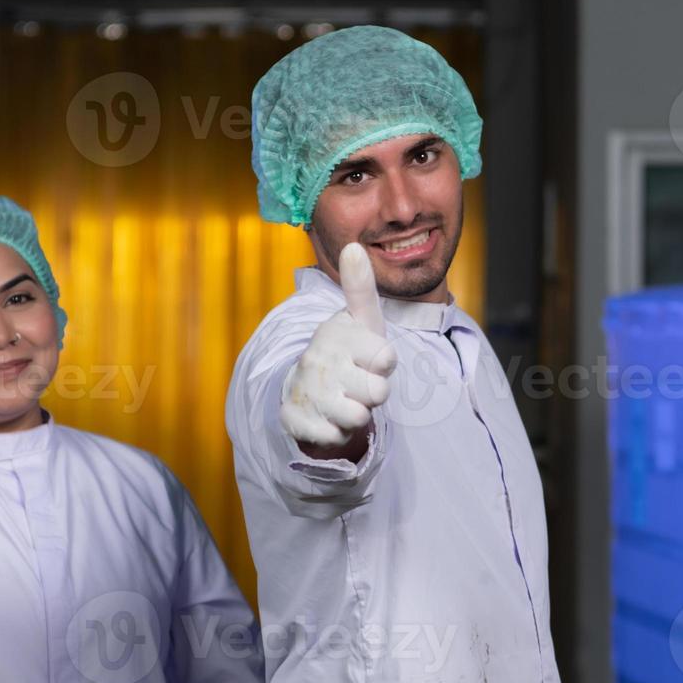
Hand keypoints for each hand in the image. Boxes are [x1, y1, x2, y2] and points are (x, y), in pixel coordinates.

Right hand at [280, 243, 398, 449]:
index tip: (370, 357)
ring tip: (345, 398)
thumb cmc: (347, 352)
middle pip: (378, 392)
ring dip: (357, 414)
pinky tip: (328, 416)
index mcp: (336, 334)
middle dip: (374, 392)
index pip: (387, 358)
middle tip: (357, 381)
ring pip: (358, 417)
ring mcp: (305, 391)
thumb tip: (353, 245)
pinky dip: (337, 433)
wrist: (309, 390)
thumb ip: (361, 287)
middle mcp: (317, 360)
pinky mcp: (295, 420)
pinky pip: (335, 437)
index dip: (384, 363)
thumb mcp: (360, 320)